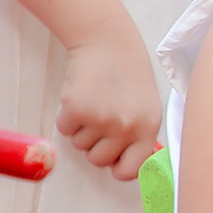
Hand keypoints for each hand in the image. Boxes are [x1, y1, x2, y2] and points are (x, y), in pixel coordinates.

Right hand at [54, 24, 162, 179]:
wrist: (108, 42)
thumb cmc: (127, 75)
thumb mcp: (146, 107)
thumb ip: (138, 136)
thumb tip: (123, 168)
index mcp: (148, 128)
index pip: (130, 170)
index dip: (117, 166)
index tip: (113, 158)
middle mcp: (127, 127)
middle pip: (98, 161)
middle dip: (95, 144)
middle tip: (101, 118)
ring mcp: (101, 119)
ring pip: (79, 146)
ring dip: (81, 129)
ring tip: (94, 102)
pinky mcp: (76, 109)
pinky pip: (64, 129)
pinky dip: (67, 117)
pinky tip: (80, 96)